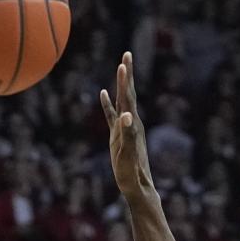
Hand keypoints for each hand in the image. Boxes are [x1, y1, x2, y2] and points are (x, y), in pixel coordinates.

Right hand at [100, 52, 153, 199]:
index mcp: (132, 124)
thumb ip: (128, 135)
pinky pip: (111, 114)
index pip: (128, 97)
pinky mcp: (117, 135)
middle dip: (127, 74)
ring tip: (120, 67)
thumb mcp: (128, 154)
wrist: (137, 186)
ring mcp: (124, 128)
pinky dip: (107, 103)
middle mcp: (130, 122)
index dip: (125, 80)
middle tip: (127, 54)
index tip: (124, 62)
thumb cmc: (132, 172)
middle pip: (128, 93)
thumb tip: (127, 116)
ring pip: (121, 100)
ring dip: (120, 84)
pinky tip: (103, 93)